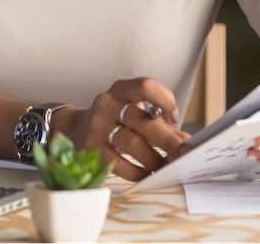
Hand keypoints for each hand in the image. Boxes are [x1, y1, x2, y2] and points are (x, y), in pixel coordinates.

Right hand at [53, 77, 190, 181]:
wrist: (74, 129)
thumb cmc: (113, 119)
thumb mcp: (133, 112)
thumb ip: (158, 123)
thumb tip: (184, 140)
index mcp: (121, 90)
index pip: (146, 86)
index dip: (164, 100)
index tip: (174, 118)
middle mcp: (108, 103)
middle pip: (142, 120)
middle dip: (166, 139)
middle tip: (182, 153)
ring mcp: (97, 126)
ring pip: (131, 143)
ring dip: (152, 158)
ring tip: (164, 167)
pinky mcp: (92, 148)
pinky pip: (118, 163)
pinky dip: (136, 171)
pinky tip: (146, 175)